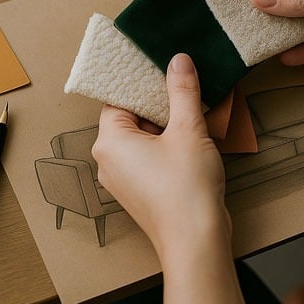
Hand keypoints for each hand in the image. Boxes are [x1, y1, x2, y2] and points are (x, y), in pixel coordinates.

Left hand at [92, 53, 228, 258]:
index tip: (162, 68)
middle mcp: (108, 160)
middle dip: (158, 104)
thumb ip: (182, 92)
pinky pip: (148, 158)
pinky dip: (167, 146)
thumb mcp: (188, 130)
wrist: (195, 242)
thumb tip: (179, 61)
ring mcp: (123, 179)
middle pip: (131, 118)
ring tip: (192, 113)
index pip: (118, 99)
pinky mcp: (139, 192)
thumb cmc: (186, 190)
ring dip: (166, 126)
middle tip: (184, 88)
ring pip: (142, 139)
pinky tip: (191, 140)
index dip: (141, 83)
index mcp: (109, 141)